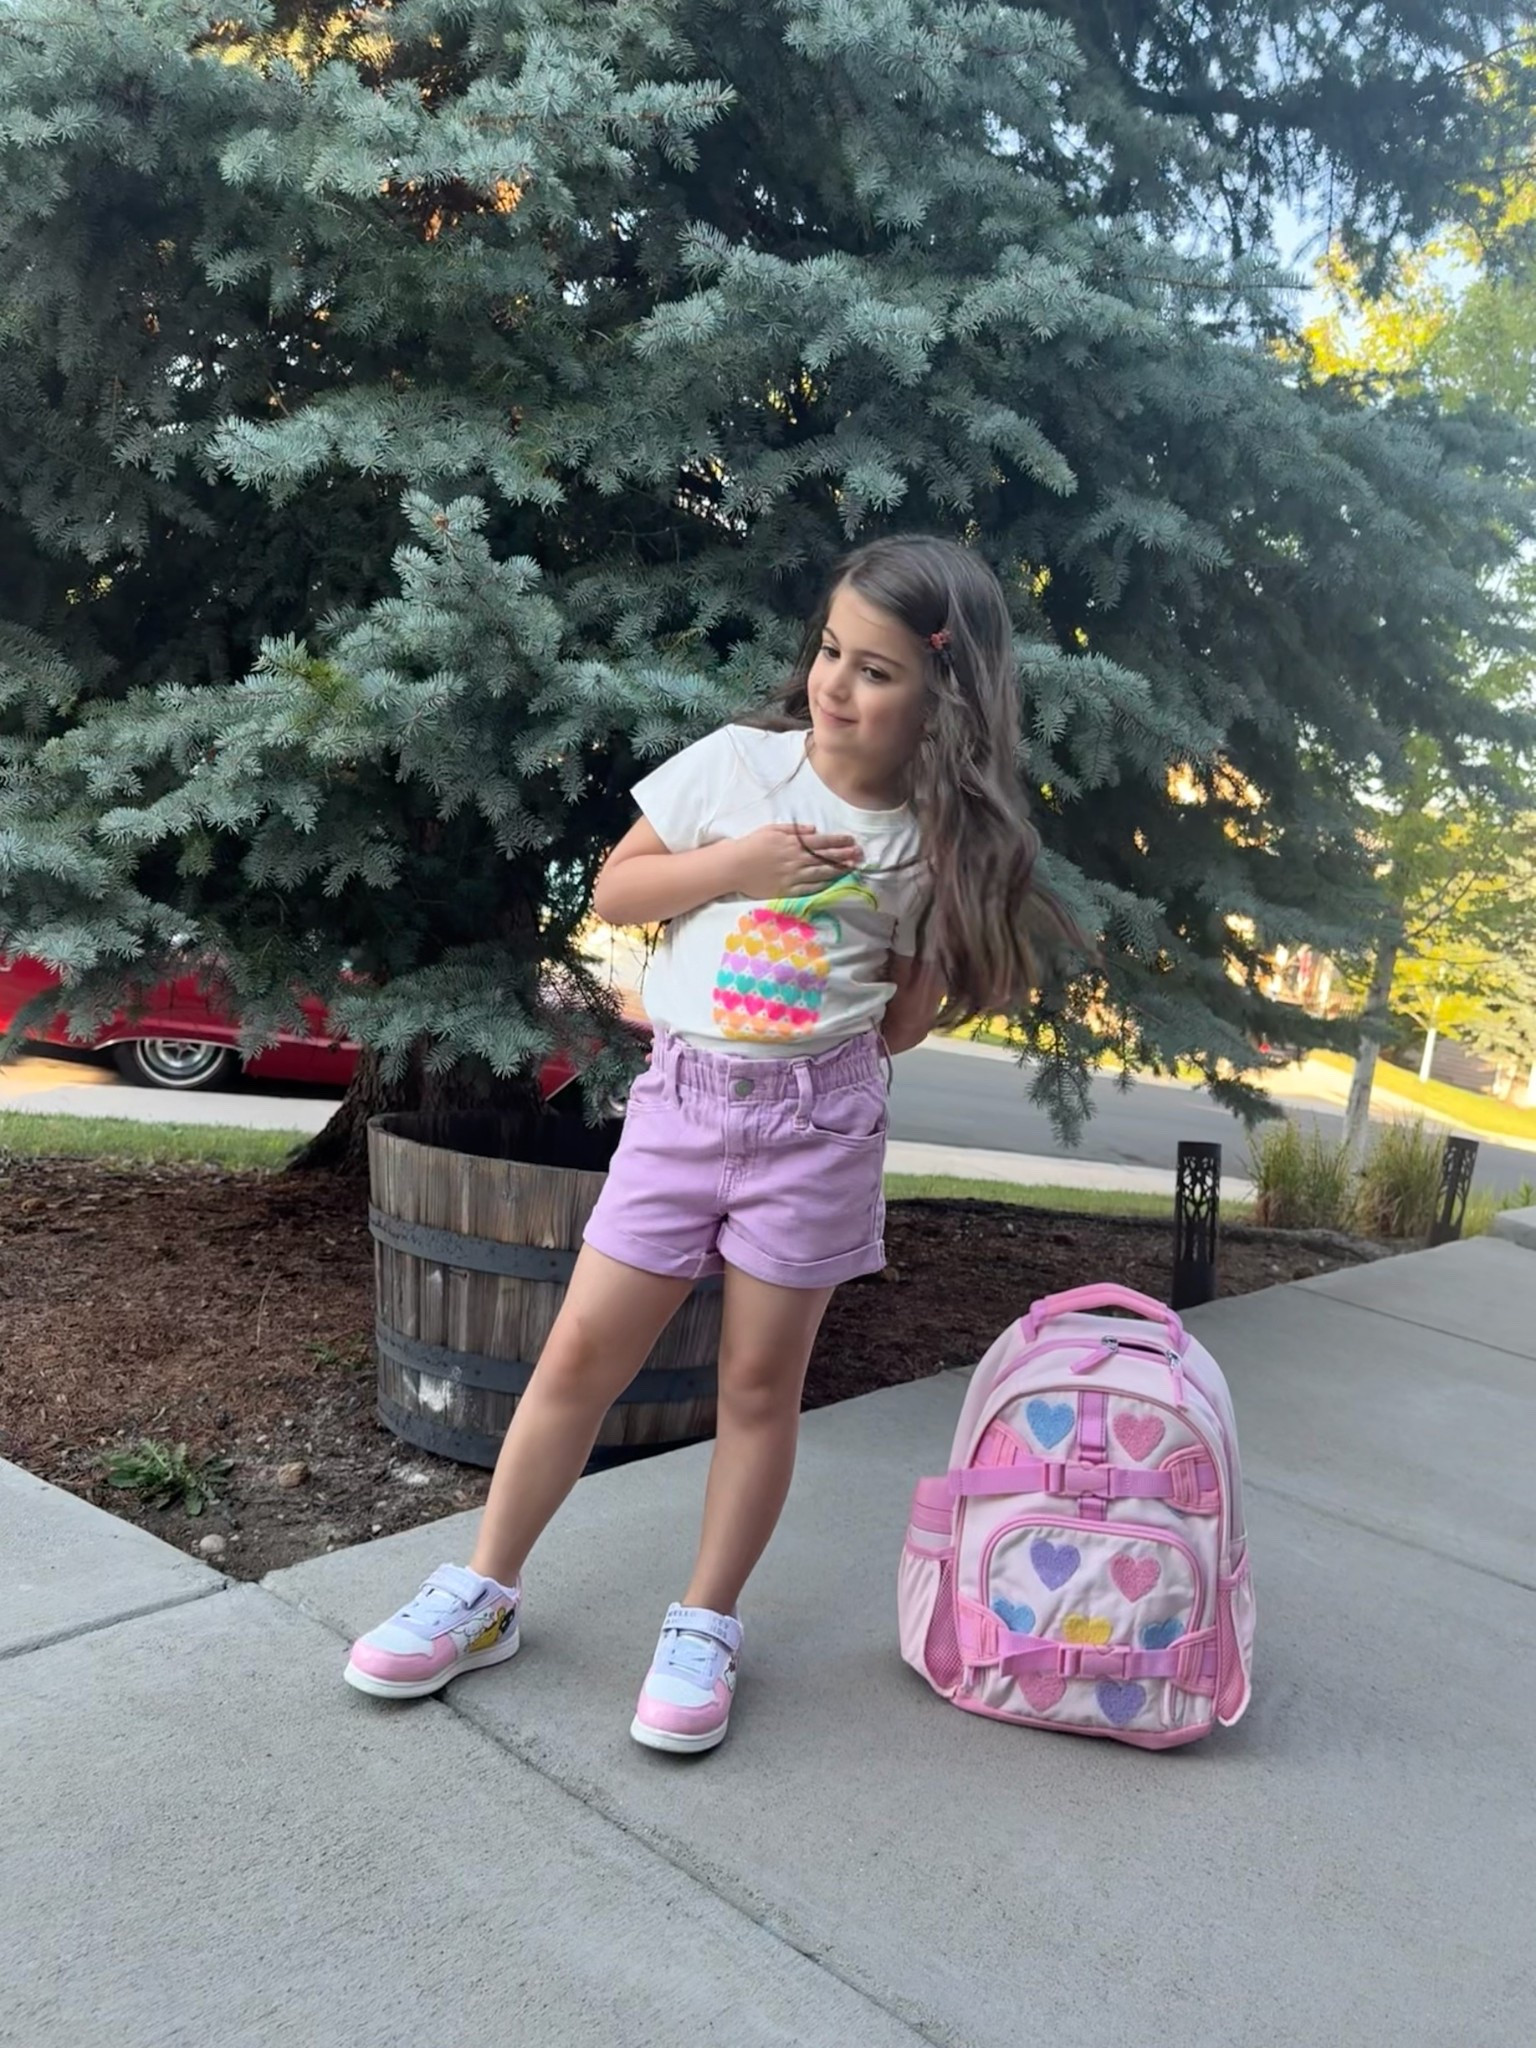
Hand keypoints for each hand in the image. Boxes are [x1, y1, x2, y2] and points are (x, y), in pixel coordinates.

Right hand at [727, 823, 863, 899]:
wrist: (735, 866)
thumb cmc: (751, 845)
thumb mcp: (772, 829)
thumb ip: (794, 829)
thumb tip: (814, 829)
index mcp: (794, 843)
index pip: (823, 842)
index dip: (839, 841)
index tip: (852, 841)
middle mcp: (797, 859)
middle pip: (826, 857)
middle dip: (845, 855)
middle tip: (860, 855)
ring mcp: (794, 876)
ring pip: (822, 873)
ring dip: (839, 870)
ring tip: (853, 868)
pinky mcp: (788, 890)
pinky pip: (810, 888)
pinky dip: (824, 886)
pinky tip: (835, 884)